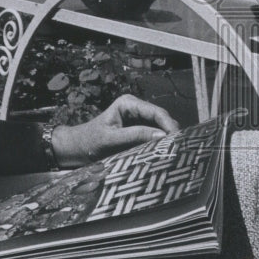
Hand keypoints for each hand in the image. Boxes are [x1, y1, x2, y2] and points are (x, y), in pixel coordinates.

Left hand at [50, 94, 179, 167]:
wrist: (77, 148)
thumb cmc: (90, 142)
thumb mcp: (111, 140)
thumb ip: (135, 136)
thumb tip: (162, 136)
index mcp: (128, 103)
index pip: (156, 112)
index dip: (169, 125)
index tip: (178, 140)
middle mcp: (135, 108)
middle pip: (161, 119)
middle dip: (171, 133)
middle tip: (181, 150)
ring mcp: (138, 120)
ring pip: (160, 129)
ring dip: (167, 139)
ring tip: (176, 153)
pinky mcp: (138, 131)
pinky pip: (154, 137)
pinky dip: (160, 144)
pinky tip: (166, 154)